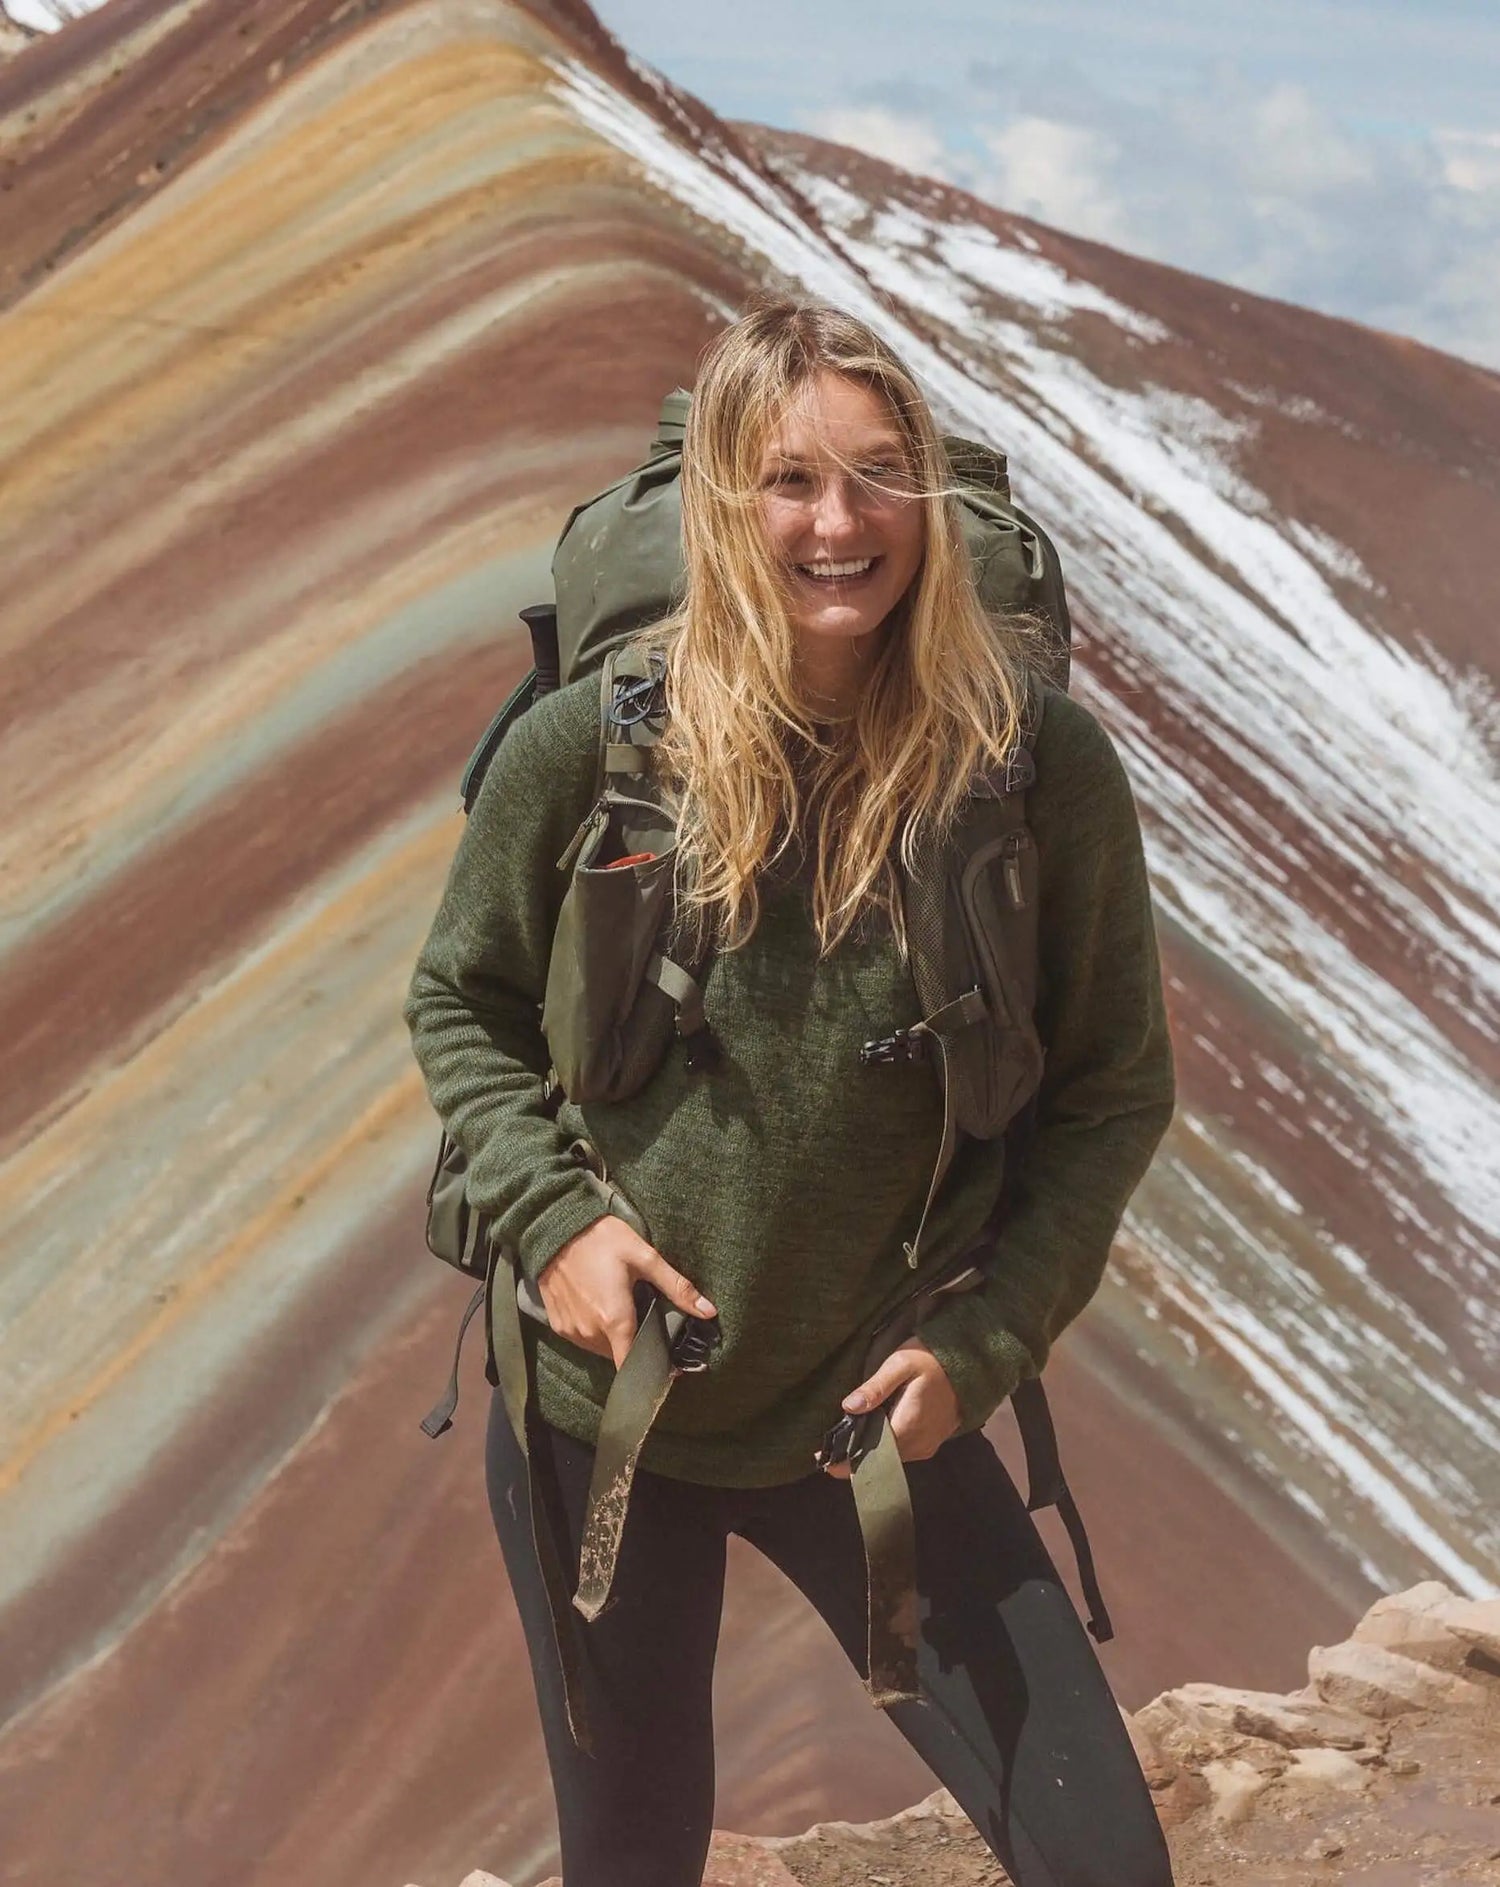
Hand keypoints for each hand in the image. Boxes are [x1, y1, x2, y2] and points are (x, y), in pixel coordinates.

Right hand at [537, 1214, 715, 1366]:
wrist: (554, 1227)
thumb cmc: (601, 1239)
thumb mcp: (645, 1257)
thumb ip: (677, 1287)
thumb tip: (709, 1311)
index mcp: (615, 1320)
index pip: (631, 1366)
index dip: (650, 1369)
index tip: (666, 1367)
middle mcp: (590, 1332)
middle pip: (619, 1355)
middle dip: (634, 1343)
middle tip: (643, 1317)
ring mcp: (571, 1330)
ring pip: (600, 1348)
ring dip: (613, 1337)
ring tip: (621, 1308)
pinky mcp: (557, 1325)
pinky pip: (582, 1338)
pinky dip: (594, 1329)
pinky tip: (598, 1305)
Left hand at [821, 1337, 960, 1478]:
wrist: (971, 1364)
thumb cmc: (932, 1359)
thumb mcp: (900, 1363)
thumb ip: (875, 1387)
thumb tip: (848, 1407)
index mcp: (909, 1426)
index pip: (871, 1453)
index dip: (845, 1458)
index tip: (821, 1459)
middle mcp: (919, 1444)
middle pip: (879, 1459)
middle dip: (853, 1455)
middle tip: (825, 1450)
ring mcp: (926, 1446)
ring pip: (890, 1458)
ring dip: (869, 1451)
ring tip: (843, 1441)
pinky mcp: (930, 1443)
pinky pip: (902, 1452)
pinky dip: (884, 1447)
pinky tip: (869, 1434)